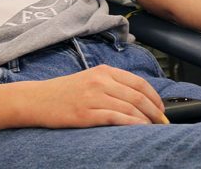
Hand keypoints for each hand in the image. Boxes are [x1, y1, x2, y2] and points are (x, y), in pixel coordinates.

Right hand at [23, 65, 167, 127]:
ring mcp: (93, 97)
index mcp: (104, 71)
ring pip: (129, 107)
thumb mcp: (90, 79)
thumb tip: (137, 97)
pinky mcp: (86, 114)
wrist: (37, 99)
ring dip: (146, 119)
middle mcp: (101, 81)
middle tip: (163, 121)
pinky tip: (139, 129)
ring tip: (154, 128)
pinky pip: (116, 118)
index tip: (161, 107)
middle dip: (154, 110)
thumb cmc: (64, 92)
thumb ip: (112, 84)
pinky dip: (132, 124)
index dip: (154, 96)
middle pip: (137, 95)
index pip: (138, 82)